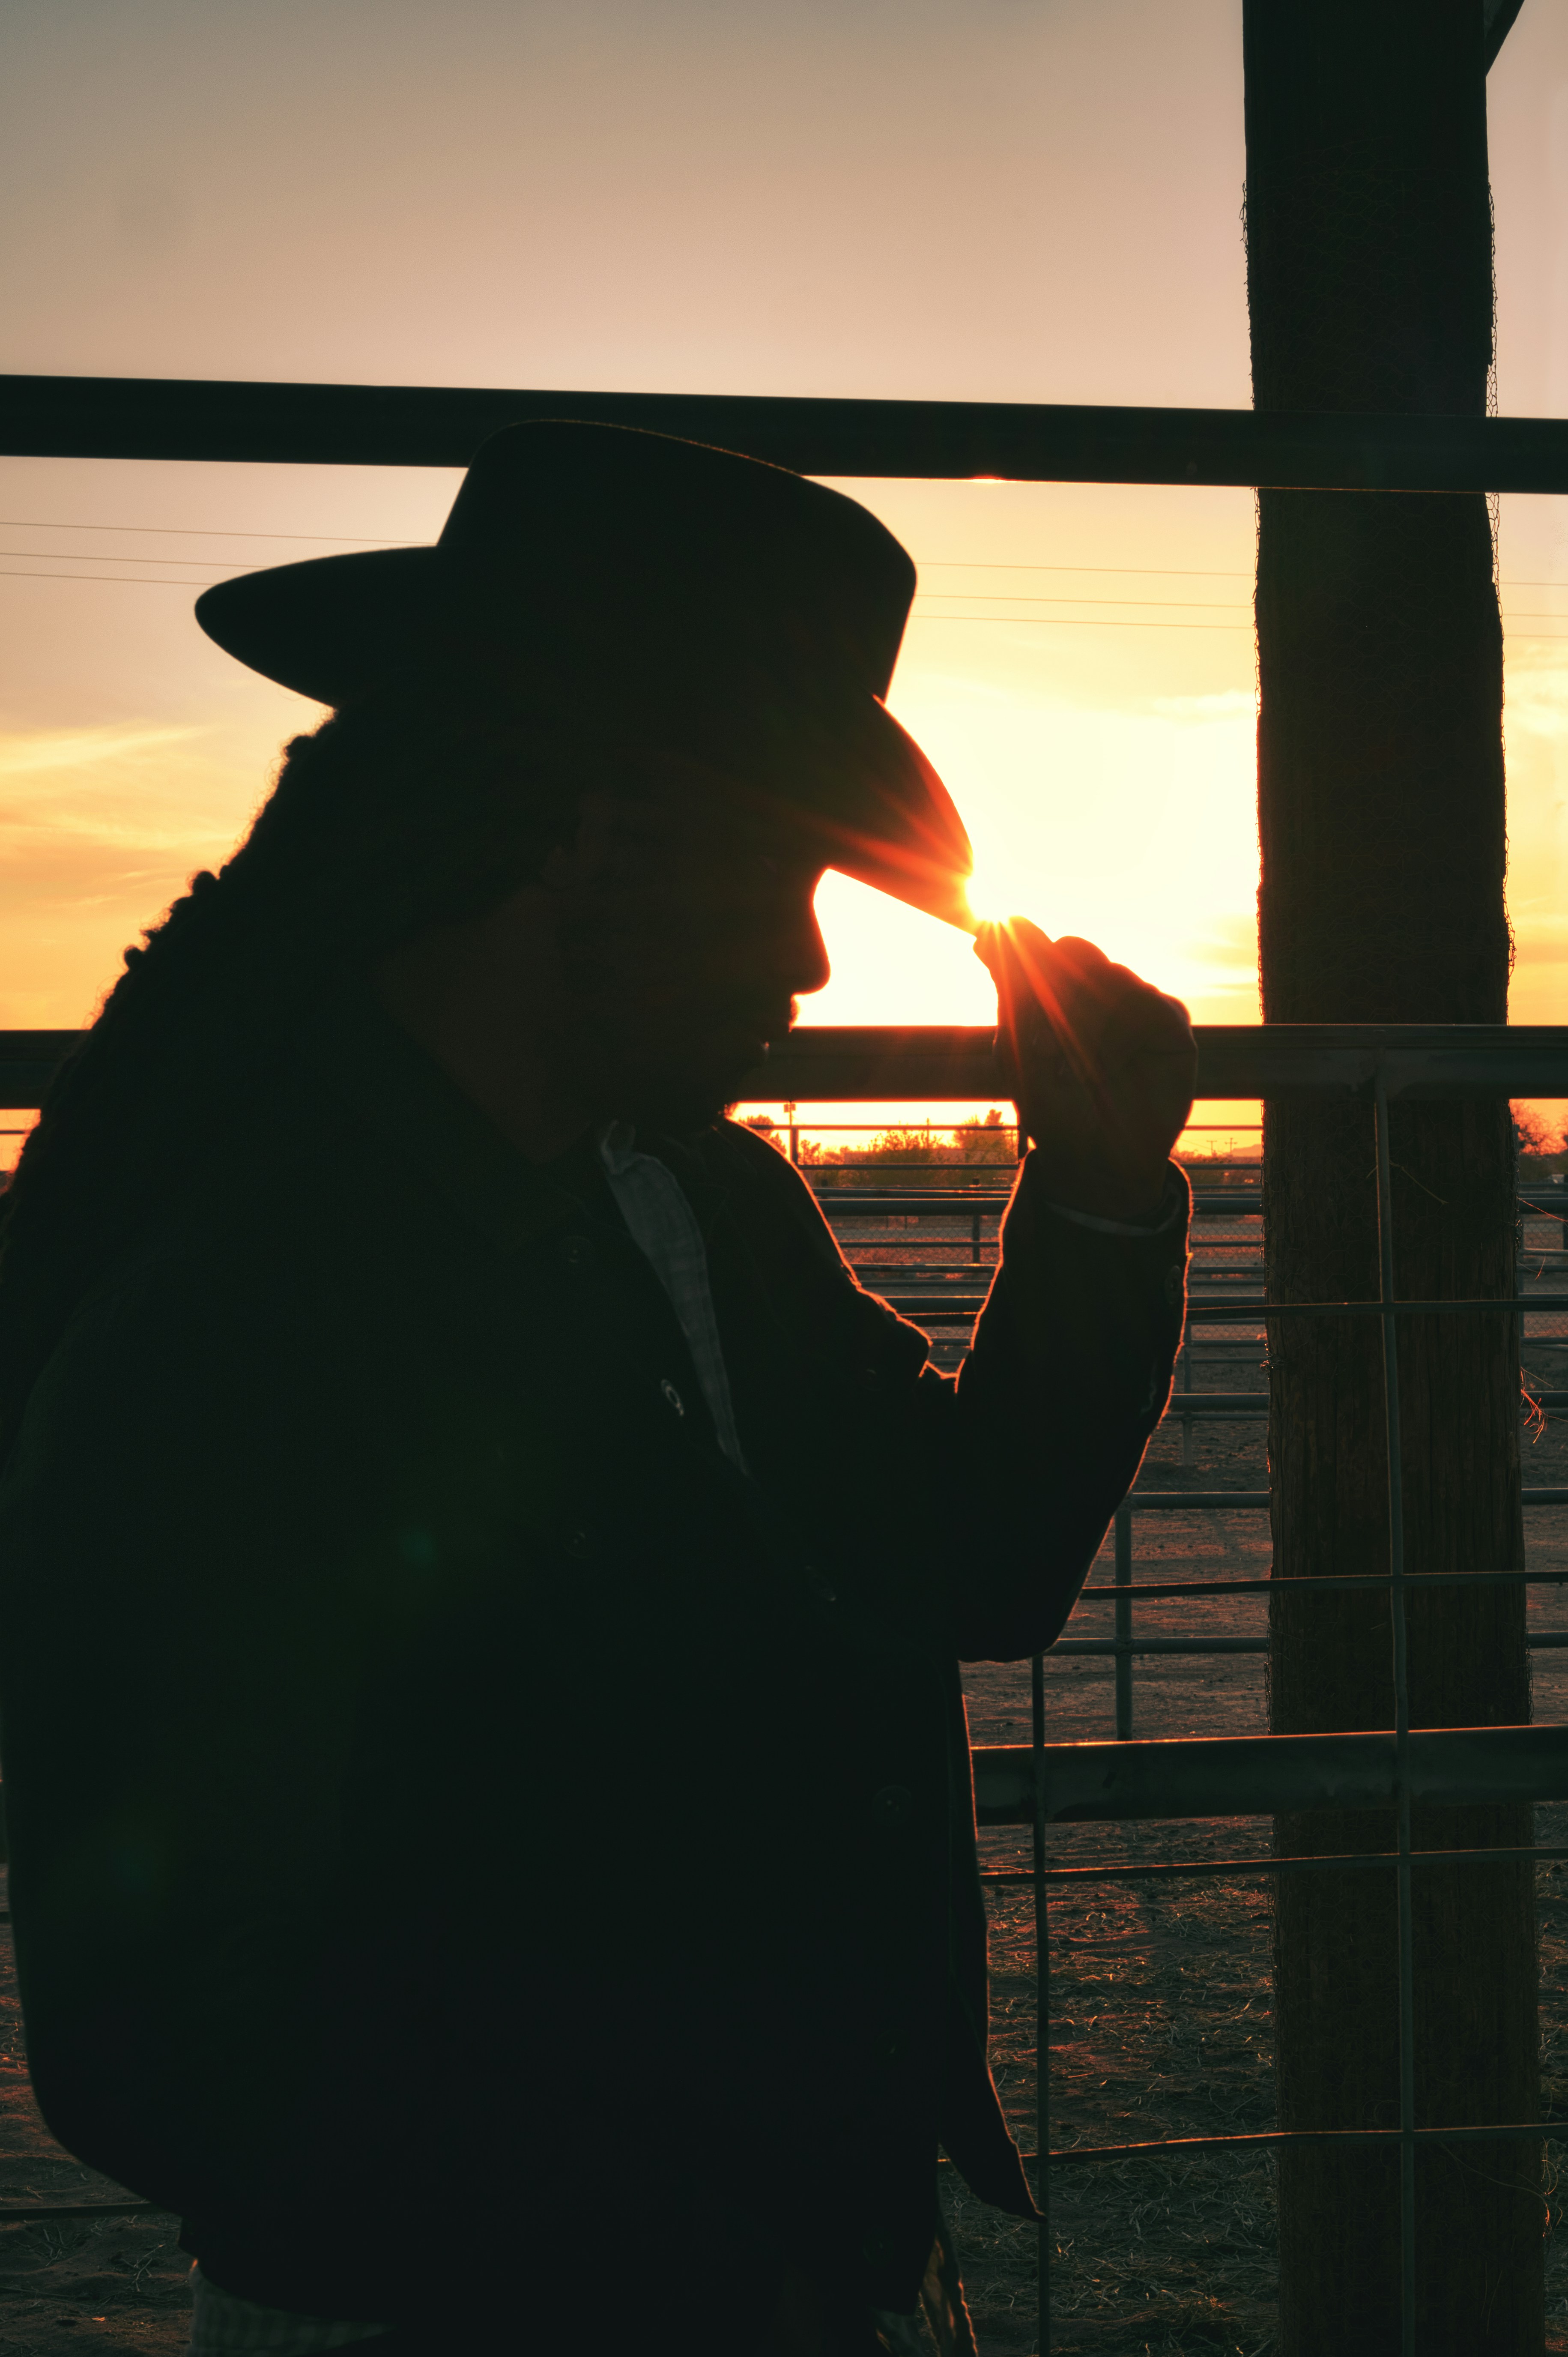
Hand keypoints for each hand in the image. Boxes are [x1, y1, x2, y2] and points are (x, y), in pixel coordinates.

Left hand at [974, 920, 1196, 1220]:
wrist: (1093, 1162)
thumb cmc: (1054, 1110)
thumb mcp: (1018, 1051)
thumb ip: (1011, 991)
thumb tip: (990, 927)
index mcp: (1063, 995)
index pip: (1046, 950)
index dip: (1027, 954)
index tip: (1009, 961)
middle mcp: (1102, 994)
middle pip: (1077, 951)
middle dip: (1053, 989)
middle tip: (1042, 1040)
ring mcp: (1139, 1007)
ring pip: (1112, 974)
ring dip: (1083, 1021)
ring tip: (1072, 1069)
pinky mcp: (1172, 1027)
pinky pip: (1150, 1003)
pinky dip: (1117, 1037)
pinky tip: (1103, 1070)